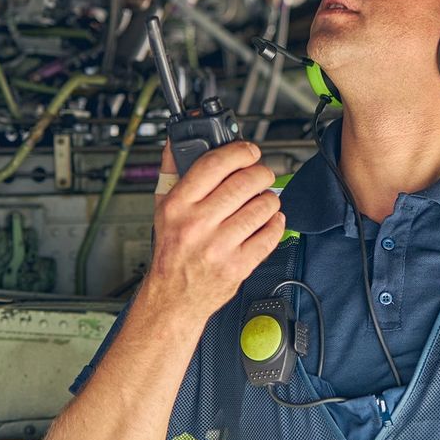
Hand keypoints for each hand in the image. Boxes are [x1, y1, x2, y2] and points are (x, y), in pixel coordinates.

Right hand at [143, 139, 283, 319]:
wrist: (173, 298)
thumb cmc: (171, 251)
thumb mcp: (162, 208)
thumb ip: (172, 171)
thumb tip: (177, 141)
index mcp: (178, 205)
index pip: (214, 164)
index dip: (239, 151)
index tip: (249, 151)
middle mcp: (197, 225)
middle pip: (245, 182)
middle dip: (261, 173)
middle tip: (262, 175)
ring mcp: (219, 246)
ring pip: (262, 207)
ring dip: (271, 199)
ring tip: (265, 201)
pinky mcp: (238, 265)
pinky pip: (270, 235)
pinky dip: (276, 224)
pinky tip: (269, 221)